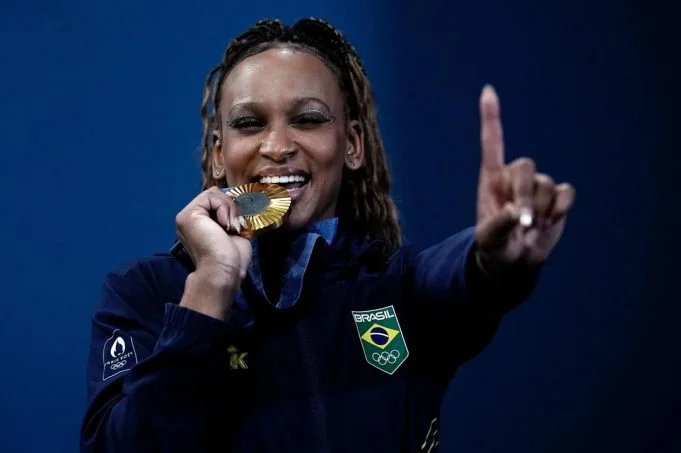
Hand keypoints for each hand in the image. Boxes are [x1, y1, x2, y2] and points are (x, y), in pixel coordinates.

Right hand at [175, 187, 251, 319]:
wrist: (224, 270)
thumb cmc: (232, 258)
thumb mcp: (235, 232)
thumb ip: (232, 216)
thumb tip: (241, 203)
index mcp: (201, 225)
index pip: (217, 203)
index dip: (232, 208)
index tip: (239, 225)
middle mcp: (192, 220)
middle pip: (215, 196)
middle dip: (232, 208)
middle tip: (236, 227)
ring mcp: (187, 217)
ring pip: (214, 194)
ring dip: (229, 208)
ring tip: (231, 227)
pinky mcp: (188, 215)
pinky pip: (210, 196)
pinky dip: (224, 207)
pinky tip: (224, 225)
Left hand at [475, 85, 574, 266]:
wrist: (515, 261)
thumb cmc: (495, 245)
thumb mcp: (488, 239)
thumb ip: (498, 224)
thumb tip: (516, 213)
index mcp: (491, 179)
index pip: (491, 143)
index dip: (491, 117)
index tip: (488, 90)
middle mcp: (514, 177)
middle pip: (526, 167)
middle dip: (524, 195)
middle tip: (522, 222)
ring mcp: (537, 185)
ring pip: (545, 185)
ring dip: (540, 210)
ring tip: (529, 229)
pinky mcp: (557, 197)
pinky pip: (565, 193)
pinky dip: (559, 209)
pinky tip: (550, 221)